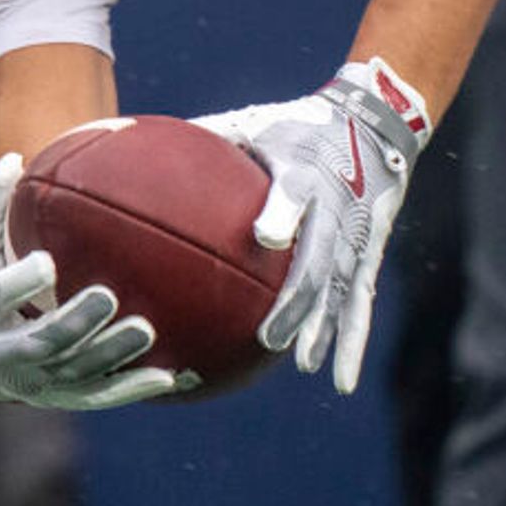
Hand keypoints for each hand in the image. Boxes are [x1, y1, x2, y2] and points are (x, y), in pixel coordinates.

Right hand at [0, 153, 185, 409]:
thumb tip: (14, 157)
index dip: (17, 285)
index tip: (46, 263)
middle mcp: (3, 354)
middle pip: (41, 342)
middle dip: (74, 322)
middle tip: (107, 296)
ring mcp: (36, 382)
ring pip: (76, 372)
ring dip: (111, 353)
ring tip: (146, 329)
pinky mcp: (63, 398)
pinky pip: (102, 395)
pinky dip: (134, 388)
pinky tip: (169, 374)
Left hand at [208, 59, 426, 389]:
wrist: (371, 124)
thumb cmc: (294, 125)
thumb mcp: (253, 123)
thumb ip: (206, 140)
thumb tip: (133, 143)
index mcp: (302, 169)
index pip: (294, 191)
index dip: (282, 211)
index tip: (263, 236)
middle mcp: (336, 205)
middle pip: (318, 257)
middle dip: (296, 298)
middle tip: (269, 335)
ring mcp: (356, 235)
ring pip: (341, 288)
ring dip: (324, 327)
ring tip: (304, 363)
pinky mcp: (369, 255)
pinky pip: (360, 303)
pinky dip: (352, 343)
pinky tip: (341, 382)